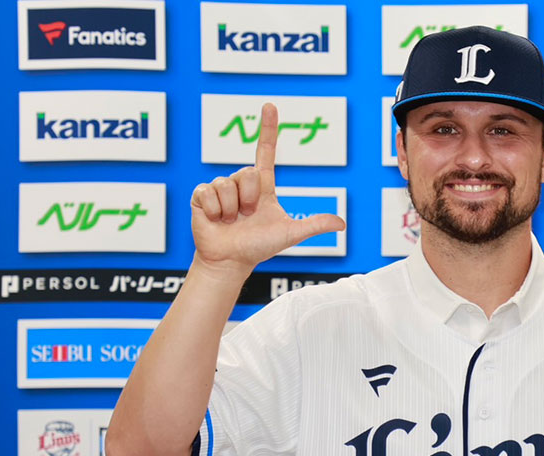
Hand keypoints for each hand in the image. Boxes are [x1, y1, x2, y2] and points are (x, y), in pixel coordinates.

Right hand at [190, 103, 345, 276]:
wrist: (232, 260)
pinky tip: (216, 220)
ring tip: (231, 220)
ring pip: (228, 184)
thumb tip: (342, 224)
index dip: (268, 129)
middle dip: (249, 198)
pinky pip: (209, 192)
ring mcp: (221, 188)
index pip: (265, 151)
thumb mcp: (290, 234)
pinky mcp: (201, 195)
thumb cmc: (260, 246)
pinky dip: (215, 211)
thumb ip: (314, 225)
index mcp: (262, 186)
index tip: (270, 106)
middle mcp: (241, 183)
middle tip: (247, 216)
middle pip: (248, 172)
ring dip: (232, 208)